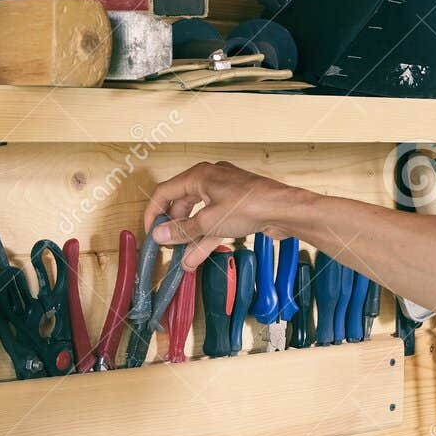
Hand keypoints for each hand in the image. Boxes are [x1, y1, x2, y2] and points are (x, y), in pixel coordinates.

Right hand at [142, 161, 305, 270]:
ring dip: (190, 238)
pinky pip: (214, 222)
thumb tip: (159, 235)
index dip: (153, 213)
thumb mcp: (209, 221)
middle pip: (182, 204)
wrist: (284, 210)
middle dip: (173, 227)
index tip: (150, 233)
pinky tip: (197, 258)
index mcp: (200, 175)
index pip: (165, 192)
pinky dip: (205, 238)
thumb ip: (182, 230)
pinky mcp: (236, 208)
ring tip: (181, 260)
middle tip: (166, 246)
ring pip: (199, 217)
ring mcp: (225, 194)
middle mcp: (211, 180)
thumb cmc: (249, 206)